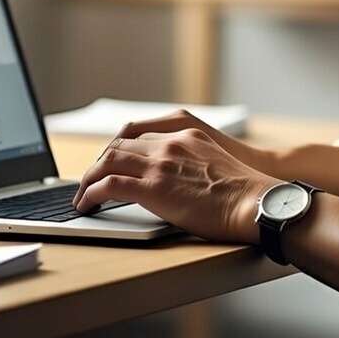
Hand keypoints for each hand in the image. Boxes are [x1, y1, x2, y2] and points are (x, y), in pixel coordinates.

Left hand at [72, 122, 275, 244]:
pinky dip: (91, 194)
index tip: (108, 162)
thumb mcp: (216, 161)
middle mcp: (170, 143)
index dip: (116, 147)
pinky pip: (109, 185)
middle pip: (119, 144)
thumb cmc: (244, 191)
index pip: (137, 132)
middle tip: (90, 181)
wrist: (256, 202)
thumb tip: (180, 179)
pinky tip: (86, 205)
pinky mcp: (154, 188)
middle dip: (99, 163)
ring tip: (82, 196)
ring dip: (89, 179)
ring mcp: (161, 164)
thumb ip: (193, 160)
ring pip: (108, 160)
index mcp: (186, 134)